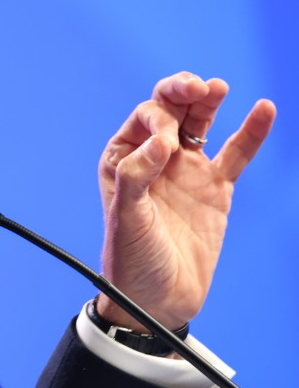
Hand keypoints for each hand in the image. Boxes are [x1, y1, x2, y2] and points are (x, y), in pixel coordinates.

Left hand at [95, 72, 275, 331]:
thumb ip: (137, 176)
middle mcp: (154, 158)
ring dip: (207, 101)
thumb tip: (161, 142)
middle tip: (195, 86)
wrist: (158, 301)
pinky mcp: (216, 188)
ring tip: (215, 87)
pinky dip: (250, 132)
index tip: (166, 143)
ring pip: (200, 124)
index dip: (157, 118)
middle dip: (180, 92)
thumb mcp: (126, 217)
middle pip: (170, 110)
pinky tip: (263, 108)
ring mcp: (187, 170)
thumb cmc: (131, 260)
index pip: (144, 119)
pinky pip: (236, 154)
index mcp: (124, 158)